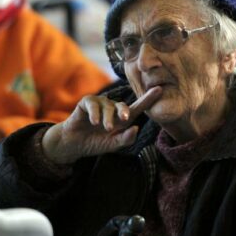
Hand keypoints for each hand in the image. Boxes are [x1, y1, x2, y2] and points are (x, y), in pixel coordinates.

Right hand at [42, 87, 161, 165]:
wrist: (74, 144)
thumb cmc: (96, 143)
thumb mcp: (113, 145)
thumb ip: (126, 139)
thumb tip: (136, 128)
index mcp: (122, 119)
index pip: (138, 108)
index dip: (148, 99)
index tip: (160, 90)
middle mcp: (113, 109)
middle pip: (123, 106)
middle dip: (125, 111)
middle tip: (125, 119)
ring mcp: (100, 104)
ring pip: (108, 106)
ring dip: (107, 117)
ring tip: (104, 128)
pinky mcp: (87, 102)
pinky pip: (93, 103)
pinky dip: (95, 113)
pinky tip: (94, 122)